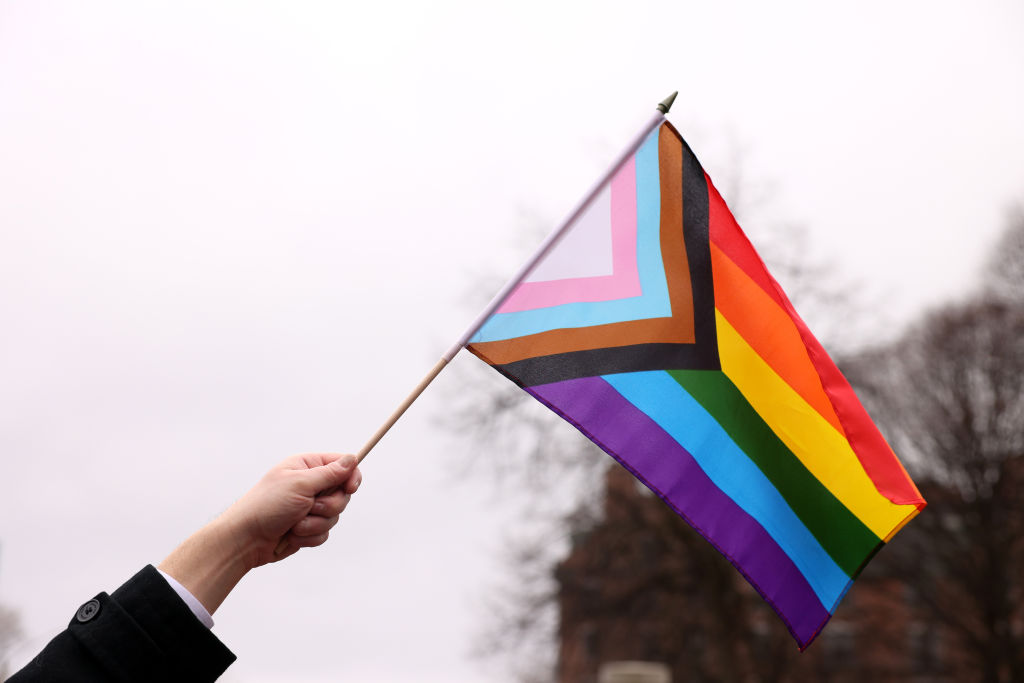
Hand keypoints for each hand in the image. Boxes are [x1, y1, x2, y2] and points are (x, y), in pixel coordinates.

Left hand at [158, 453, 361, 614]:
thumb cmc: (267, 505)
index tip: (350, 488)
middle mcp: (310, 486)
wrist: (246, 539)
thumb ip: (330, 473)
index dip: (351, 476)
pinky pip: (325, 533)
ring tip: (295, 524)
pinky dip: (309, 536)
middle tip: (309, 507)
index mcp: (306, 467)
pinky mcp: (308, 528)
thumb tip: (352, 459)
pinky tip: (292, 535)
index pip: (342, 466)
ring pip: (334, 516)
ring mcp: (309, 508)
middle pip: (342, 494)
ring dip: (315, 523)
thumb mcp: (301, 484)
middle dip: (328, 506)